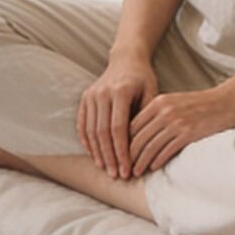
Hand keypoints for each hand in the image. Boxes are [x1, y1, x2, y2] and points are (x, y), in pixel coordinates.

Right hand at [80, 53, 157, 178]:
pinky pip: (83, 124)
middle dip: (110, 157)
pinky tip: (94, 155)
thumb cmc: (143, 79)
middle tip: (116, 175)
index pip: (118, 129)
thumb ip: (146, 118)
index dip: (122, 152)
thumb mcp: (152, 93)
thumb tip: (146, 148)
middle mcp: (102, 93)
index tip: (128, 169)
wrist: (126, 59)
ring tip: (106, 169)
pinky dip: (87, 142)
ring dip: (98, 153)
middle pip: (103, 133)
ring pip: (91, 131)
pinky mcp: (85, 99)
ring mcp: (90, 95)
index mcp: (120, 92)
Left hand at [126, 85, 234, 177]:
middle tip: (122, 168)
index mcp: (158, 102)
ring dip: (140, 163)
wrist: (226, 102)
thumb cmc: (198, 105)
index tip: (117, 155)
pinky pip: (166, 151)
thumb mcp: (173, 103)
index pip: (132, 125)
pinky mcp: (188, 133)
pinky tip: (152, 169)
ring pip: (149, 147)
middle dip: (127, 156)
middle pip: (137, 137)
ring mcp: (176, 122)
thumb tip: (136, 135)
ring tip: (134, 173)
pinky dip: (156, 161)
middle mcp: (164, 111)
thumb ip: (156, 115)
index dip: (122, 142)